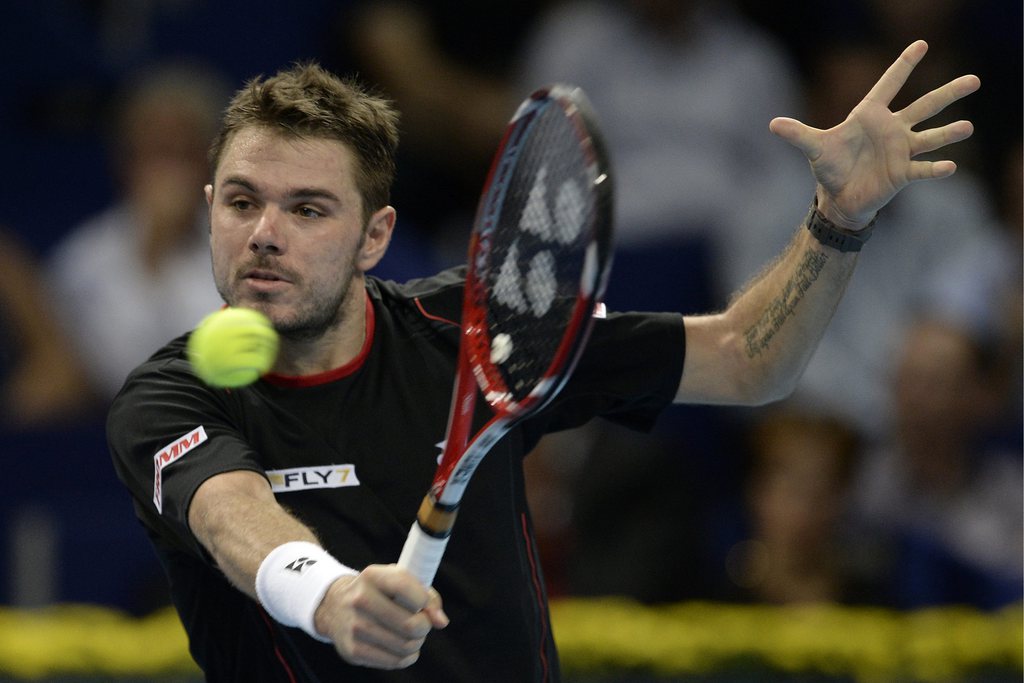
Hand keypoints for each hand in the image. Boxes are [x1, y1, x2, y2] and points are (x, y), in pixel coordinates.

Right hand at [314, 565, 448, 668]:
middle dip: (424, 626)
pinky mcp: (352, 650)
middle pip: (411, 625)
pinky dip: (406, 657)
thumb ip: (425, 595)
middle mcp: (359, 600)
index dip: (424, 600)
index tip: (426, 606)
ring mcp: (354, 627)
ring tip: (411, 635)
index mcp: (372, 576)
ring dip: (416, 643)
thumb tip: (441, 621)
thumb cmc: (377, 592)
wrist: (335, 606)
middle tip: (421, 623)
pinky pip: (394, 661)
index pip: (405, 587)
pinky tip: (402, 647)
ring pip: (406, 646)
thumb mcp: (397, 580)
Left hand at [769, 40, 979, 229]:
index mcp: (871, 116)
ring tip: (967, 126)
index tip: (921, 44)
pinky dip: (935, 169)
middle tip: (975, 79)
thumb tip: (772, 124)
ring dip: (948, 133)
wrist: (839, 198)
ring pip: (931, 137)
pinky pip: (922, 170)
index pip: (889, 85)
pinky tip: (950, 166)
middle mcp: (892, 129)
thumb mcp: (814, 148)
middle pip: (925, 106)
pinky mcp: (902, 174)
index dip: (903, 66)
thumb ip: (797, 134)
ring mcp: (901, 151)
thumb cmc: (831, 167)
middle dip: (948, 93)